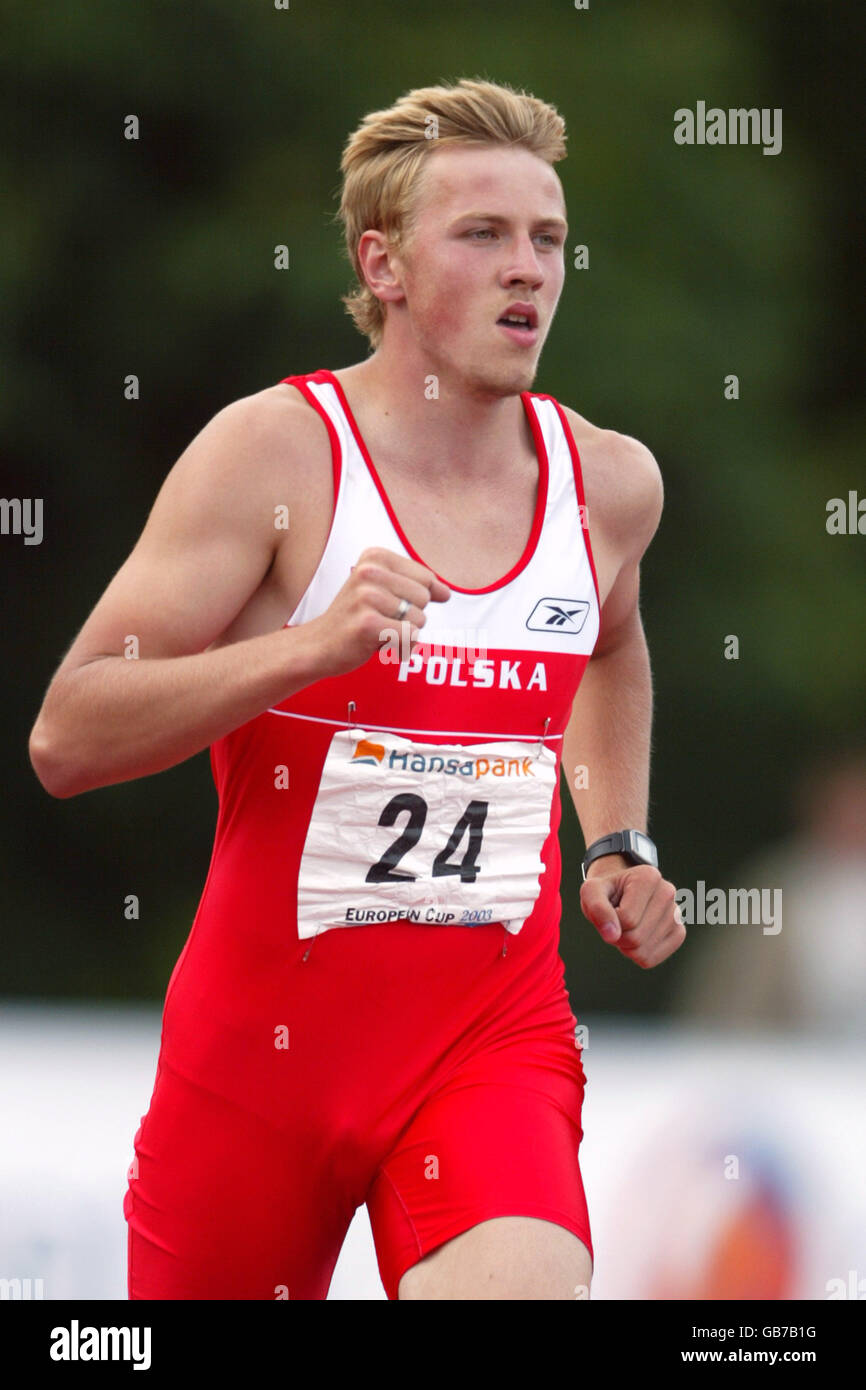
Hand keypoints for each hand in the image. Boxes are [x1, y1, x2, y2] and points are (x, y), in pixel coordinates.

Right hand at [306, 546, 450, 678]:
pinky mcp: (367, 623)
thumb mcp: (384, 591)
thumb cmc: (355, 617)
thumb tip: (447, 593)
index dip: (414, 599)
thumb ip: (418, 588)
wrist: (319, 644)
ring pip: (420, 619)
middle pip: (425, 598)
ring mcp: (366, 597)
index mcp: (375, 556)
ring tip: (377, 630)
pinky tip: (379, 644)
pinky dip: (402, 647)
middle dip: (410, 616)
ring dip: (404, 633)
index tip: (387, 604)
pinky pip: (411, 637)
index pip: (426, 578)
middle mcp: (369, 571)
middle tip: (380, 619)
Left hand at [579, 859, 684, 967]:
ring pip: (642, 952)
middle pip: (635, 937)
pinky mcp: (679, 933)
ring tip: (626, 926)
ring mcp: (676, 914)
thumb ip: (596, 908)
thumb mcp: (591, 892)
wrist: (620, 892)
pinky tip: (637, 935)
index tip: (610, 908)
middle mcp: (668, 893)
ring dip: (625, 946)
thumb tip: (612, 935)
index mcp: (649, 876)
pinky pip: (651, 959)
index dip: (609, 920)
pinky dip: (636, 954)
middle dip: (617, 935)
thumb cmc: (606, 892)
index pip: (627, 918)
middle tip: (615, 921)